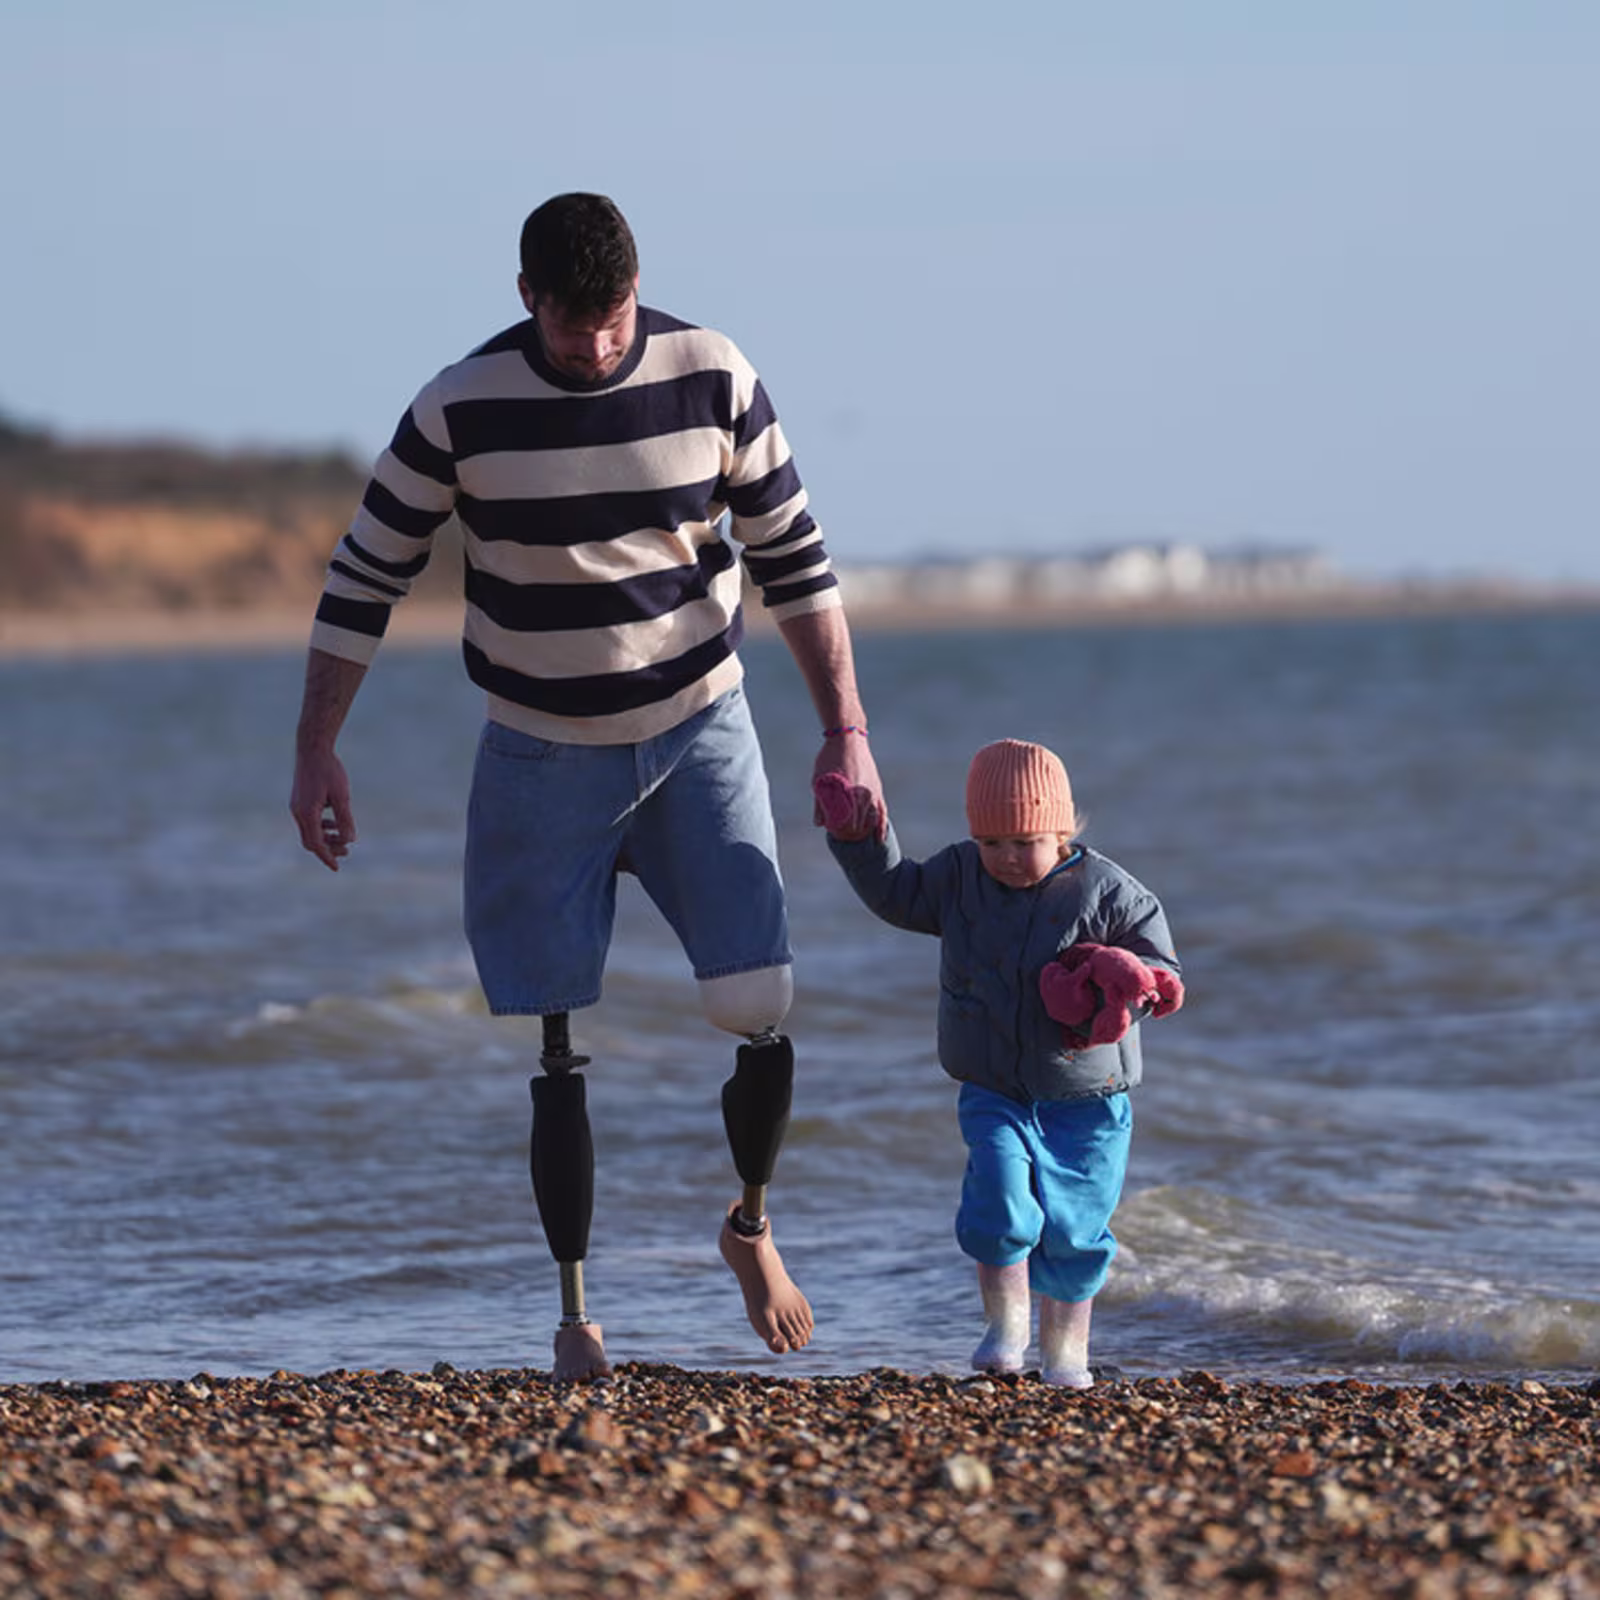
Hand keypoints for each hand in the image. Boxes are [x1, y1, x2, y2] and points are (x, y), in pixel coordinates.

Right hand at [290, 747, 356, 870]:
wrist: (312, 748)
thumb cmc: (329, 770)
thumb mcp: (342, 796)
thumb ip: (345, 819)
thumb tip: (350, 840)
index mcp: (307, 813)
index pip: (316, 844)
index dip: (327, 857)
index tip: (337, 868)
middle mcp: (298, 812)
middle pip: (311, 840)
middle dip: (328, 848)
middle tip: (347, 851)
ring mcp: (296, 806)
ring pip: (310, 831)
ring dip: (326, 837)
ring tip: (344, 837)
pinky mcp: (299, 800)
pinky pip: (309, 820)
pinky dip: (321, 826)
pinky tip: (335, 821)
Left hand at [811, 733, 884, 840]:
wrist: (848, 737)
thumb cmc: (830, 758)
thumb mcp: (819, 779)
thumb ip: (820, 802)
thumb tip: (819, 824)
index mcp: (849, 793)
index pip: (846, 822)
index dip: (840, 831)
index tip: (834, 836)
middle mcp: (863, 794)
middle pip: (859, 823)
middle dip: (852, 833)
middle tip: (844, 838)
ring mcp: (873, 791)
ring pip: (872, 819)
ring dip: (866, 831)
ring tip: (860, 841)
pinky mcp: (877, 789)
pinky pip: (882, 810)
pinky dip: (881, 824)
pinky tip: (880, 836)